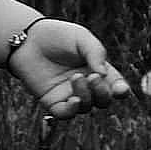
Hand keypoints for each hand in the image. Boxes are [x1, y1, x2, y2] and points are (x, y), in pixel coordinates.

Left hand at [7, 19, 130, 119]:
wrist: (28, 39)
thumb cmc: (57, 35)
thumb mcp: (81, 38)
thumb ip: (96, 53)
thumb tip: (104, 75)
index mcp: (97, 70)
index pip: (115, 86)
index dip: (121, 91)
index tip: (121, 90)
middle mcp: (86, 85)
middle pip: (103, 100)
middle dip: (103, 93)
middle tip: (92, 77)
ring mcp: (70, 94)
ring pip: (87, 107)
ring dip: (86, 96)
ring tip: (75, 77)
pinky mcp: (53, 101)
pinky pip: (66, 114)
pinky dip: (73, 110)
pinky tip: (73, 99)